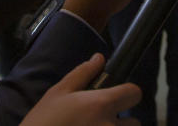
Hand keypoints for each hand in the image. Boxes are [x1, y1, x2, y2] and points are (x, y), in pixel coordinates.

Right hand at [18, 53, 139, 125]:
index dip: (127, 93)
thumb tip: (99, 58)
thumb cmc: (42, 123)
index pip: (134, 93)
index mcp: (101, 105)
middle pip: (134, 122)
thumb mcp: (58, 93)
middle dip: (121, 122)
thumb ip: (82, 74)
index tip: (118, 96)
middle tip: (99, 123)